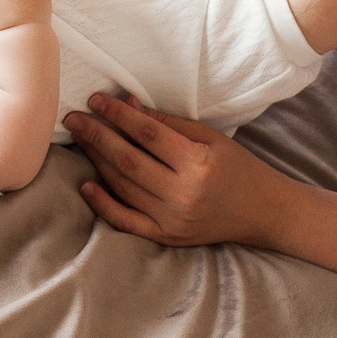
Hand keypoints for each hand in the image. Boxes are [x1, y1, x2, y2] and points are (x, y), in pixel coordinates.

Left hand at [64, 92, 271, 246]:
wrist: (263, 212)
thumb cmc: (237, 167)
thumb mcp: (209, 138)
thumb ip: (167, 124)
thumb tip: (128, 105)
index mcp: (198, 164)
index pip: (148, 135)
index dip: (119, 115)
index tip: (95, 100)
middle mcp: (183, 194)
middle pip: (129, 161)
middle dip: (97, 136)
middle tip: (73, 119)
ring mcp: (173, 220)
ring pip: (123, 187)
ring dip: (97, 162)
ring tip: (80, 140)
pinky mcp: (167, 238)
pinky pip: (126, 222)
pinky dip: (103, 204)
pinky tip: (86, 185)